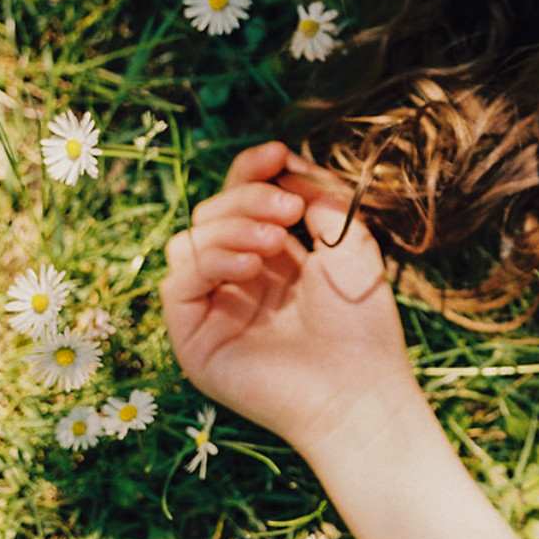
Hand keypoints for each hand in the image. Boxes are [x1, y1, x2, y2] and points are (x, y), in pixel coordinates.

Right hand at [160, 140, 418, 457]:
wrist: (359, 385)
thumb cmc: (361, 320)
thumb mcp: (349, 241)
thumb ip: (317, 197)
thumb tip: (287, 164)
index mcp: (275, 256)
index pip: (242, 198)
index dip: (252, 170)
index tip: (277, 153)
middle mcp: (238, 279)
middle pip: (212, 212)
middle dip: (248, 197)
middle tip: (288, 209)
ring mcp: (213, 308)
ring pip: (189, 240)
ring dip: (231, 227)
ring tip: (275, 242)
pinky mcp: (193, 338)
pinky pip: (177, 282)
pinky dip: (211, 261)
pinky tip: (251, 267)